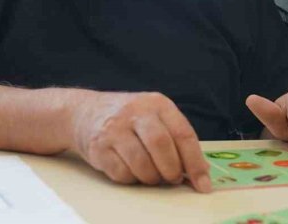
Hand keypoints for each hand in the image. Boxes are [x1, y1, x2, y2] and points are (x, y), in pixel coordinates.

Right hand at [70, 91, 210, 191]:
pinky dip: (131, 178)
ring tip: (151, 174)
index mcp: (157, 103)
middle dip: (171, 170)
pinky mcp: (98, 146)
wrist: (84, 112)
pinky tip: (130, 169)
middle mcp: (135, 112)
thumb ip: (175, 138)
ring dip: (151, 177)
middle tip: (172, 179)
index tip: (203, 184)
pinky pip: (122, 173)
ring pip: (141, 163)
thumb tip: (198, 171)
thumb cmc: (129, 119)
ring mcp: (114, 128)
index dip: (195, 162)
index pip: (183, 133)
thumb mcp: (154, 116)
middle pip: (161, 145)